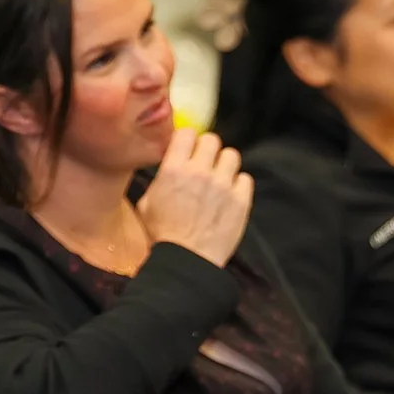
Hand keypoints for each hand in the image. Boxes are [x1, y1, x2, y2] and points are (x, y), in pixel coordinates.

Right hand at [136, 127, 252, 267]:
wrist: (186, 260)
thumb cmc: (163, 234)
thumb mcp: (147, 201)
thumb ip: (161, 178)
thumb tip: (169, 165)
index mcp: (174, 169)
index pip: (187, 133)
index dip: (188, 139)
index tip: (188, 148)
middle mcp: (201, 172)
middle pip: (213, 140)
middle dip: (208, 150)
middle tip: (205, 163)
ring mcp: (224, 186)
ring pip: (232, 155)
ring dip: (225, 165)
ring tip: (219, 179)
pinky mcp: (242, 201)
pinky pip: (246, 179)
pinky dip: (239, 184)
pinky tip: (230, 195)